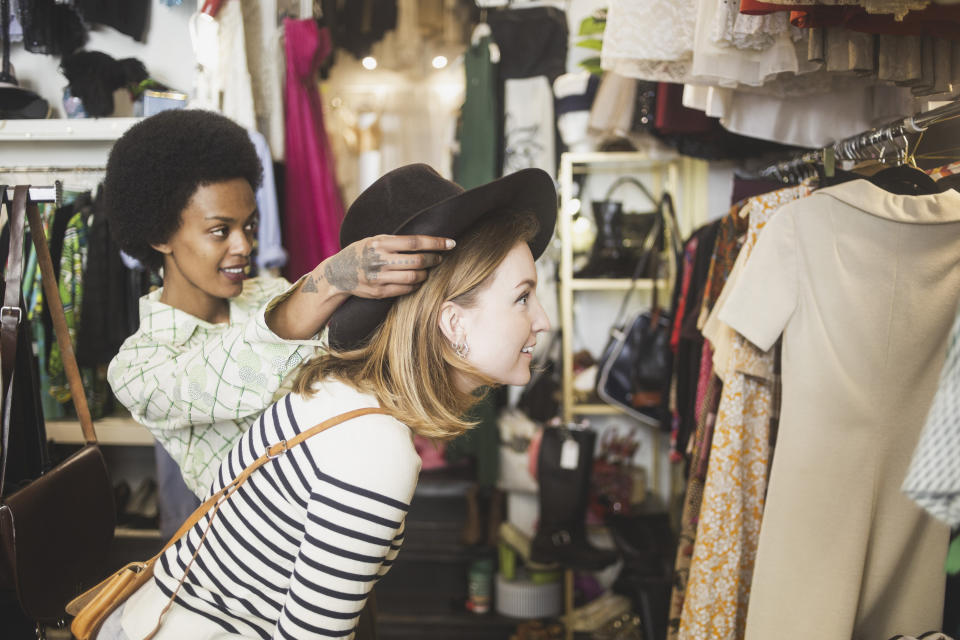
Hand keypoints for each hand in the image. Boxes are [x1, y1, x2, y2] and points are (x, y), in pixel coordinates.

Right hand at [313, 234, 454, 298]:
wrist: (337, 273)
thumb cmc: (361, 252)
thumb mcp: (374, 240)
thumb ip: (395, 242)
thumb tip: (425, 241)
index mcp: (380, 243)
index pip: (415, 242)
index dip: (436, 243)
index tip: (451, 243)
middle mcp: (380, 260)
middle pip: (417, 261)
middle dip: (434, 260)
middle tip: (440, 258)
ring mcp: (379, 278)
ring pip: (414, 277)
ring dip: (425, 274)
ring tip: (427, 270)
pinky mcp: (379, 292)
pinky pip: (405, 290)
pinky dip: (415, 286)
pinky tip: (416, 281)